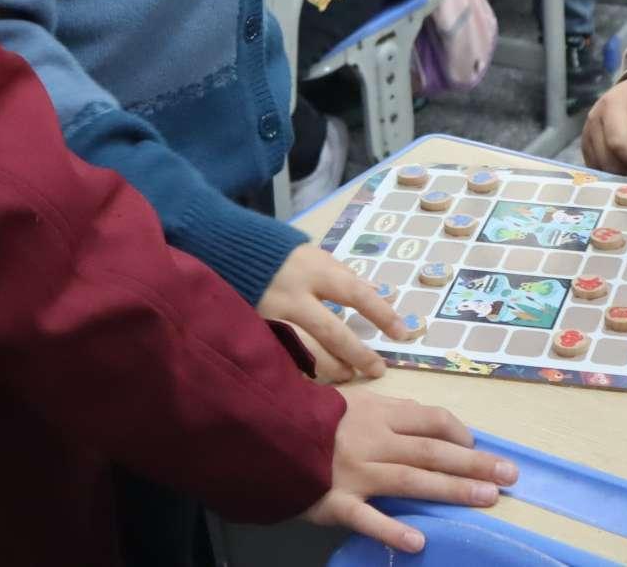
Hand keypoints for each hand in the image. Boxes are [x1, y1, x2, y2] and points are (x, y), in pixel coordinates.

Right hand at [256, 244, 407, 382]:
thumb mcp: (313, 256)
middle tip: (378, 369)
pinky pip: (283, 357)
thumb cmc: (278, 252)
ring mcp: (271, 317)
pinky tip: (316, 378)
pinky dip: (302, 370)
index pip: (356, 294)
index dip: (381, 314)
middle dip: (359, 355)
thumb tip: (379, 295)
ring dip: (332, 368)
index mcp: (314, 271)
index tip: (402, 333)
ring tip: (349, 376)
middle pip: (333, 333)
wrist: (223, 248)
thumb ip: (342, 276)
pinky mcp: (255, 332)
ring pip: (307, 352)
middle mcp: (294, 296)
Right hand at [304, 391, 516, 553]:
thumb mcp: (352, 403)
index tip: (479, 447)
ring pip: (411, 481)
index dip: (459, 434)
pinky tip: (419, 542)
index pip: (430, 420)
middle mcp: (374, 441)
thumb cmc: (312, 419)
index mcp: (379, 414)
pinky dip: (392, 530)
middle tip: (510, 476)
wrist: (263, 433)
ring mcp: (356, 473)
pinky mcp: (336, 501)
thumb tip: (428, 420)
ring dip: (452, 490)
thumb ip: (390, 412)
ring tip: (487, 499)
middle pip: (432, 452)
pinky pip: (366, 518)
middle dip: (474, 464)